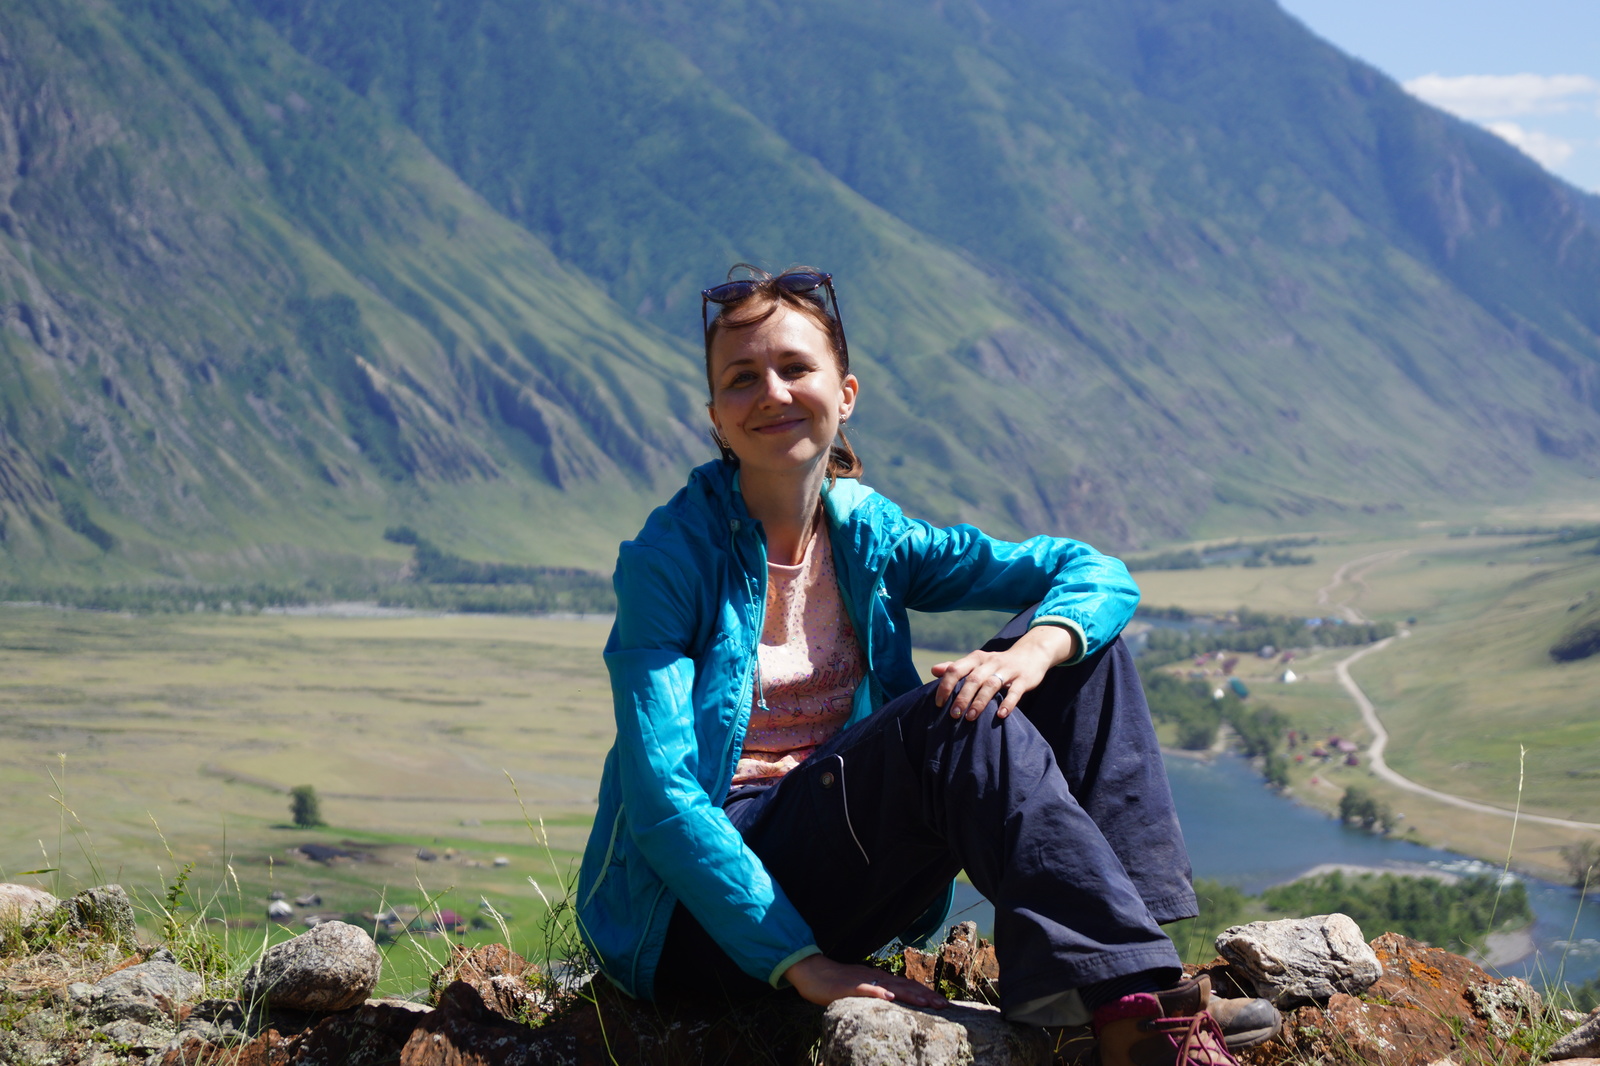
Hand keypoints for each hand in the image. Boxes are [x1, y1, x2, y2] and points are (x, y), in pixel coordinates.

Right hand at [784, 954, 951, 1008]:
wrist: (811, 971)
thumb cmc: (834, 983)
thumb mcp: (860, 987)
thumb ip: (875, 991)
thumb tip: (893, 1000)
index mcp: (878, 978)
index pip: (906, 985)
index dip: (925, 993)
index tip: (942, 1003)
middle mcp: (875, 976)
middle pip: (905, 985)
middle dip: (926, 995)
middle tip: (945, 1005)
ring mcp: (863, 980)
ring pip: (891, 986)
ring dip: (910, 994)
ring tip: (927, 1002)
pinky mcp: (849, 986)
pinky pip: (865, 988)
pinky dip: (878, 992)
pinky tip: (890, 997)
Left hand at [931, 624, 1076, 719]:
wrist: (1031, 654)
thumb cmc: (997, 663)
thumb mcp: (977, 662)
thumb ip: (956, 667)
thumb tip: (934, 670)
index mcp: (976, 658)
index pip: (956, 669)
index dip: (945, 686)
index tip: (939, 703)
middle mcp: (990, 662)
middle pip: (973, 679)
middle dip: (962, 697)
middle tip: (953, 715)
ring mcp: (1008, 670)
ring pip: (991, 685)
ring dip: (980, 702)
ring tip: (971, 717)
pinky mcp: (1024, 679)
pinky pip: (1015, 692)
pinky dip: (1008, 703)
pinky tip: (1000, 715)